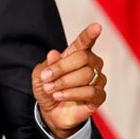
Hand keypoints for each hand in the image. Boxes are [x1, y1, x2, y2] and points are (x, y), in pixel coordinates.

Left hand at [32, 23, 106, 138]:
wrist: (51, 112)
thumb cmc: (48, 88)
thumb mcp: (40, 76)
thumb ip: (46, 65)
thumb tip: (54, 54)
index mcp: (77, 54)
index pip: (85, 42)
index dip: (90, 34)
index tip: (97, 26)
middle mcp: (91, 64)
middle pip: (83, 58)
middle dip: (61, 68)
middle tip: (46, 78)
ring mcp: (98, 79)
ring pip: (87, 75)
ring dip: (64, 83)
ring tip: (51, 90)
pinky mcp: (99, 96)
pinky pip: (91, 92)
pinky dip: (72, 94)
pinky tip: (60, 96)